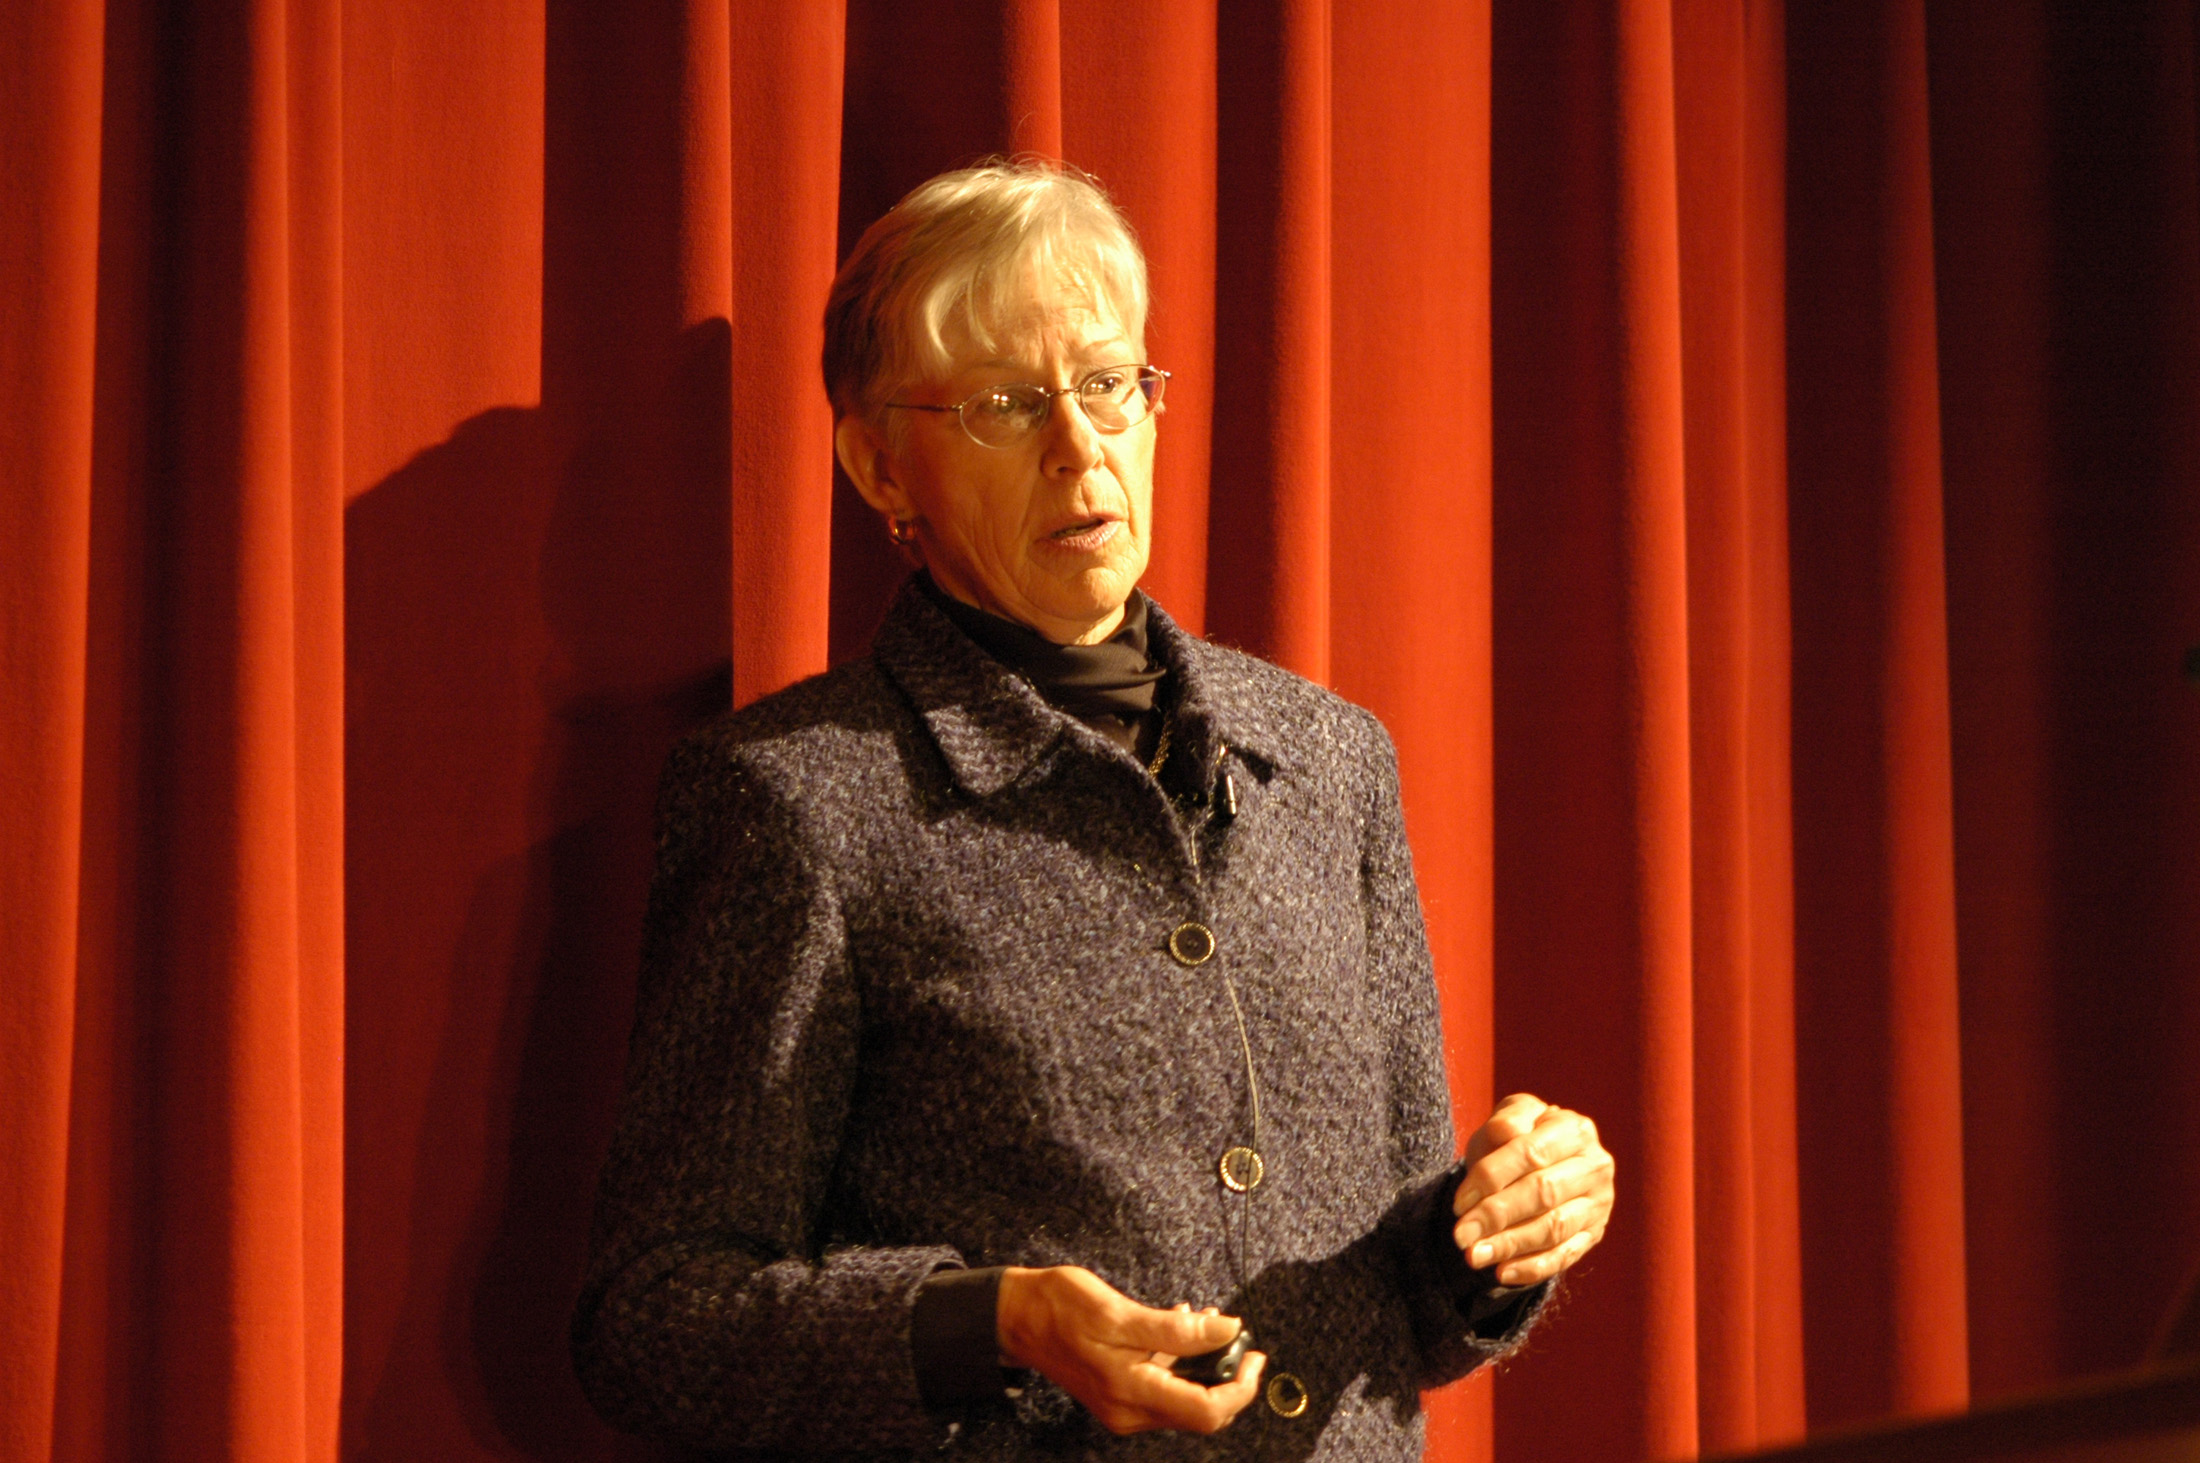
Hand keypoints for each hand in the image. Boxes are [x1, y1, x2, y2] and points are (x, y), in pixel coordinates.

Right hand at [995, 1266, 1266, 1434]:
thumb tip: (1227, 1330)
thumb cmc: (1060, 1307)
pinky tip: (1182, 1326)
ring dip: (1205, 1367)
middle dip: (1227, 1378)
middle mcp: (1129, 1411)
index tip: (1254, 1356)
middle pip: (1201, 1413)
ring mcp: (1123, 1406)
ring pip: (1184, 1399)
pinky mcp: (1118, 1394)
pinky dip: (1182, 1362)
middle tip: (1241, 1341)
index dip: (1240, 1388)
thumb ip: (1176, 1329)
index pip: (1207, 1411)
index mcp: (1131, 1393)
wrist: (1017, 1317)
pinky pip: (1164, 1387)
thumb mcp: (1119, 1312)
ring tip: (1212, 1322)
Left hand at [1451, 1093, 1614, 1287]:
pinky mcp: (1595, 1233)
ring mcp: (1599, 1203)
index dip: (1492, 1178)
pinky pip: (1565, 1256)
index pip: (1531, 1154)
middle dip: (1497, 1216)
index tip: (1459, 1202)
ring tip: (1474, 1256)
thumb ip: (1505, 1123)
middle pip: (1543, 1194)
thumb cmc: (1516, 1139)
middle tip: (1461, 1236)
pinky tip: (1501, 1273)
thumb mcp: (1508, 1119)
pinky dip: (1532, 1267)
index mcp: (1573, 1129)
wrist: (1539, 1160)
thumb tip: (1506, 1134)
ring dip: (1510, 1246)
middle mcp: (1595, 1165)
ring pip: (1554, 1229)